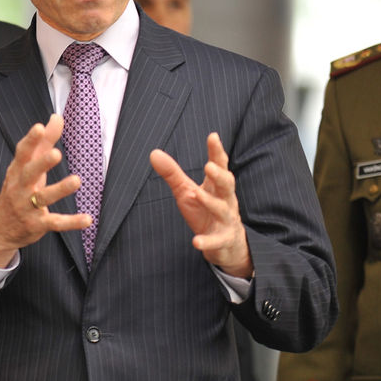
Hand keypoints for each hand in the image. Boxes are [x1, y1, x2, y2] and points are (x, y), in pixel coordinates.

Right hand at [0, 114, 90, 266]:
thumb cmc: (17, 189)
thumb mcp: (27, 166)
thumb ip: (44, 142)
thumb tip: (57, 117)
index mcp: (18, 170)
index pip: (22, 153)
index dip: (30, 140)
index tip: (39, 128)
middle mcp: (20, 187)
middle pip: (30, 173)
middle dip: (42, 163)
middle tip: (56, 153)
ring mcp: (27, 207)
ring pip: (43, 197)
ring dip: (60, 189)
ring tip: (77, 180)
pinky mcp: (37, 224)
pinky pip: (55, 223)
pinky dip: (71, 222)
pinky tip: (87, 219)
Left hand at [150, 132, 252, 278]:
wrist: (226, 244)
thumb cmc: (205, 211)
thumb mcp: (186, 191)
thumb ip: (173, 173)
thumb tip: (153, 152)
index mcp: (217, 186)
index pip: (219, 166)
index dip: (217, 152)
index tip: (213, 136)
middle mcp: (225, 200)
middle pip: (227, 185)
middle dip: (219, 175)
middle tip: (209, 166)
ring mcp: (226, 221)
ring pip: (223, 210)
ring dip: (211, 202)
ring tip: (197, 194)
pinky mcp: (223, 240)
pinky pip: (216, 241)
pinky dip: (207, 241)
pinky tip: (196, 242)